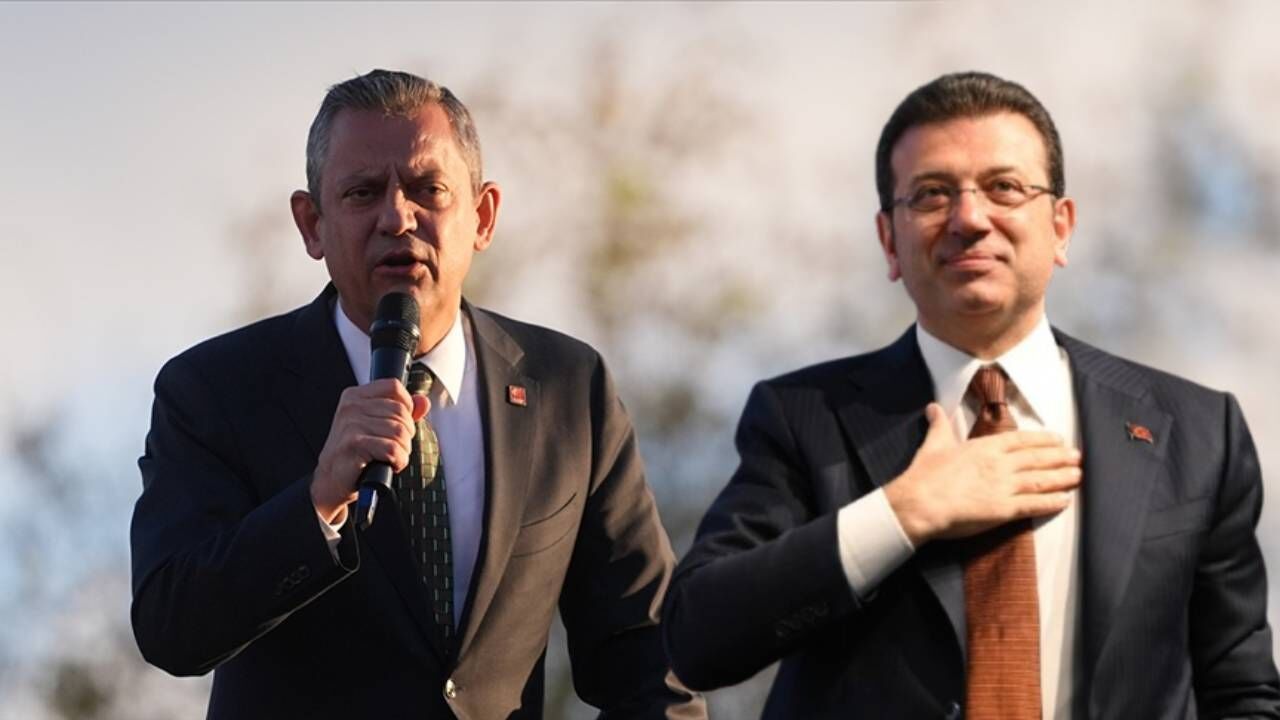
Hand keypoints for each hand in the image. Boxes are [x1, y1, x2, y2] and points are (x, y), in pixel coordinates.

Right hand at [310, 379, 428, 524]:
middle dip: (406, 434)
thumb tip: (423, 402)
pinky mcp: (354, 444)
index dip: (407, 406)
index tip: (400, 424)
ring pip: (400, 432)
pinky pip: (393, 449)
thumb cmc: (355, 453)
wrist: (330, 480)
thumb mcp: (377, 426)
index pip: (394, 387)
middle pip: (401, 411)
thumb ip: (402, 411)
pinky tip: (388, 465)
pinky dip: (398, 461)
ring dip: (402, 450)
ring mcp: (351, 425)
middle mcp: (351, 407)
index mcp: (355, 396)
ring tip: (388, 457)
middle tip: (392, 448)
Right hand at [883, 403, 1080, 545]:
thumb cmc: (925, 473)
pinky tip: (1065, 501)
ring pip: (1040, 480)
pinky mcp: (1003, 510)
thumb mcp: (933, 444)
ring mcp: (1004, 487)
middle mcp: (999, 464)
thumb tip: (932, 407)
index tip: (1058, 439)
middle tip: (1077, 457)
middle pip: (1036, 458)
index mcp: (984, 447)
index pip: (1020, 440)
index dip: (1042, 440)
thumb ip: (939, 425)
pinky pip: (1033, 505)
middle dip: (1059, 457)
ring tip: (1078, 476)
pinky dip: (1051, 502)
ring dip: (1061, 478)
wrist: (920, 501)